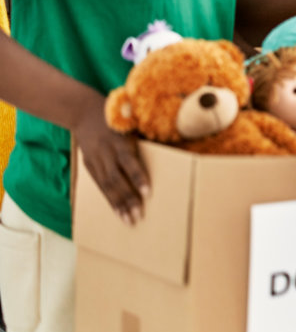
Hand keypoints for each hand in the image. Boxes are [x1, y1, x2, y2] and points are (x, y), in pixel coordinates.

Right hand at [75, 105, 149, 225]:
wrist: (82, 111)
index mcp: (119, 140)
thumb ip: (148, 134)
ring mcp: (95, 159)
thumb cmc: (118, 115)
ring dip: (118, 204)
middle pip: (117, 178)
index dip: (138, 177)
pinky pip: (99, 185)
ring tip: (128, 220)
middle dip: (128, 198)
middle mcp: (106, 151)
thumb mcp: (133, 120)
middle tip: (139, 216)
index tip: (147, 192)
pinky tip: (117, 211)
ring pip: (107, 185)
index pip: (128, 161)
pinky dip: (109, 199)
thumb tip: (177, 142)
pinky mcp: (89, 165)